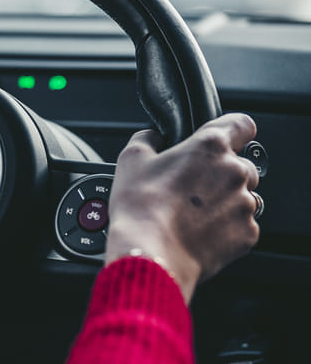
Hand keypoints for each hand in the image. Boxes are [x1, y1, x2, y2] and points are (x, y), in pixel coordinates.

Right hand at [105, 112, 260, 303]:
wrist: (151, 253)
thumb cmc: (141, 205)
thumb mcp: (132, 158)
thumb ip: (148, 139)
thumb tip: (153, 138)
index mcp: (210, 147)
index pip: (241, 125)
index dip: (233, 129)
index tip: (228, 136)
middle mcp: (234, 172)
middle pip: (242, 164)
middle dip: (222, 171)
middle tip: (194, 184)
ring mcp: (244, 205)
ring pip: (244, 195)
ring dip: (225, 199)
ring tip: (194, 211)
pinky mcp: (247, 234)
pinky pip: (243, 223)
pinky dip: (226, 225)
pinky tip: (200, 228)